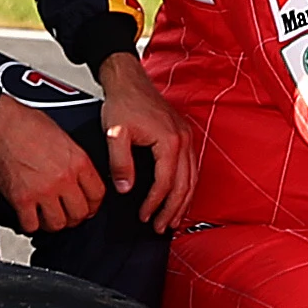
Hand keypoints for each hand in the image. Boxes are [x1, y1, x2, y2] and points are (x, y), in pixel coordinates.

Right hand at [0, 98, 109, 236]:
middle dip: (75, 217)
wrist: (2, 124)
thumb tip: (81, 178)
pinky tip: (30, 216)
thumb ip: (76, 161)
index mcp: (78, 162)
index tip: (88, 207)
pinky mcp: (21, 199)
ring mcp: (42, 191)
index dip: (93, 205)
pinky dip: (31, 224)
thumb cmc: (29, 125)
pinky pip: (31, 225)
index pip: (97, 195)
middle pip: (80, 213)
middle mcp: (64, 178)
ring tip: (49, 216)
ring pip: (58, 224)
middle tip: (68, 214)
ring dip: (54, 223)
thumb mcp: (65, 138)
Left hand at [98, 53, 196, 231]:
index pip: (165, 182)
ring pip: (192, 178)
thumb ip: (120, 162)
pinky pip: (191, 168)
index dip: (155, 203)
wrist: (129, 80)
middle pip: (184, 184)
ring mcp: (186, 137)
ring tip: (173, 219)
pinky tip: (179, 196)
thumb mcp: (115, 133)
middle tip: (161, 227)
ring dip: (183, 201)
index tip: (144, 216)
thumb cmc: (123, 102)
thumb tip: (125, 188)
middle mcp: (183, 140)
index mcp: (169, 140)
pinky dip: (186, 186)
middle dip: (173, 209)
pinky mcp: (183, 136)